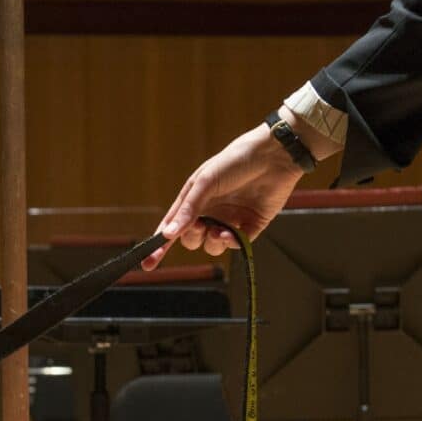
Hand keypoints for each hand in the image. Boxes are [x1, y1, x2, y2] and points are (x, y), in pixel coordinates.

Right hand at [146, 123, 310, 269]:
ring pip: (213, 246)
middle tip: (198, 226)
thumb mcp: (206, 182)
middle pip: (192, 239)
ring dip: (212, 243)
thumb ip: (188, 209)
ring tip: (219, 232)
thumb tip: (168, 234)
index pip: (172, 226)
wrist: (273, 156)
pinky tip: (232, 235)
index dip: (160, 246)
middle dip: (192, 237)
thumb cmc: (235, 161)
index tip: (148, 264)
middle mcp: (211, 212)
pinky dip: (232, 243)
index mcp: (195, 199)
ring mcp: (230, 220)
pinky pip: (236, 244)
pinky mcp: (251, 226)